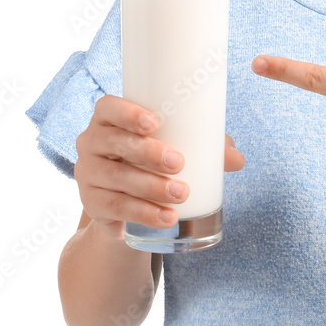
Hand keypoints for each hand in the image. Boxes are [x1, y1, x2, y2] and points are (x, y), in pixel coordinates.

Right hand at [74, 95, 245, 238]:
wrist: (127, 203)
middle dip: (148, 153)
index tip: (154, 123)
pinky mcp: (91, 203)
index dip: (127, 113)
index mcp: (109, 118)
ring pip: (117, 177)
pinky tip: (166, 217)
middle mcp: (91, 142)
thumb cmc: (154, 159)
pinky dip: (143, 213)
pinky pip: (115, 208)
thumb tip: (237, 159)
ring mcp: (87, 173)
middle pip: (115, 143)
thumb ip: (207, 147)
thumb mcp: (178, 146)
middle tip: (179, 163)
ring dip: (150, 187)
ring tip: (181, 194)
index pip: (108, 107)